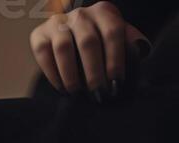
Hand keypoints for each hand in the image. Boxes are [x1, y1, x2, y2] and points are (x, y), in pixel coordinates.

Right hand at [31, 1, 149, 98]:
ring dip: (71, 75)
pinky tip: (63, 88)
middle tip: (99, 94)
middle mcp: (80, 14)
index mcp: (104, 12)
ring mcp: (57, 22)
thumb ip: (131, 44)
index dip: (115, 59)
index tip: (116, 83)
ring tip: (78, 93)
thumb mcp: (121, 39)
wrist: (73, 37)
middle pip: (88, 42)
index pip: (112, 33)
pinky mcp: (39, 34)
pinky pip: (44, 54)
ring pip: (63, 48)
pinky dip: (53, 74)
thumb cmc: (103, 44)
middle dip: (94, 72)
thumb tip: (139, 50)